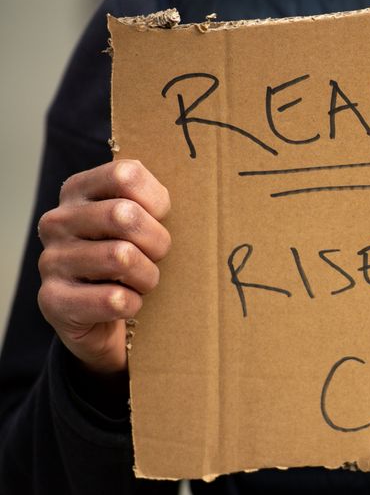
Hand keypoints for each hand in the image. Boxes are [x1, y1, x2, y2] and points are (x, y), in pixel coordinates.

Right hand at [37, 160, 170, 374]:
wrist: (101, 319)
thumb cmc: (130, 259)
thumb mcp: (141, 221)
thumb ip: (153, 200)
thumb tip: (193, 191)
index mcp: (78, 191)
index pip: (125, 175)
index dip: (156, 201)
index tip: (159, 219)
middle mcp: (57, 221)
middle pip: (124, 215)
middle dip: (157, 242)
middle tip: (156, 257)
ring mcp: (51, 260)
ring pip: (121, 257)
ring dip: (146, 276)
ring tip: (140, 281)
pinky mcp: (53, 300)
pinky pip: (113, 299)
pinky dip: (133, 304)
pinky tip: (125, 303)